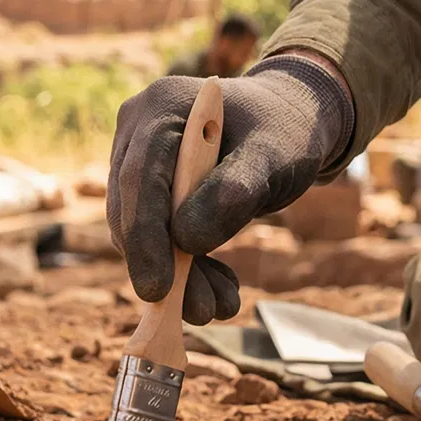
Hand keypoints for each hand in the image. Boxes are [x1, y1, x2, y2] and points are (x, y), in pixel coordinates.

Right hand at [108, 54, 354, 323]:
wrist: (289, 124)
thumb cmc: (285, 132)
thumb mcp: (274, 155)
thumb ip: (235, 190)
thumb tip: (188, 239)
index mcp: (161, 108)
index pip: (139, 178)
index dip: (145, 236)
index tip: (158, 289)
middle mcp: (137, 131)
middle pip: (131, 210)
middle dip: (164, 267)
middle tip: (203, 312)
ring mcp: (137, 160)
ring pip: (141, 232)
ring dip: (178, 277)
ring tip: (221, 305)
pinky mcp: (148, 190)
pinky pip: (155, 237)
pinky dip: (185, 269)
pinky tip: (219, 287)